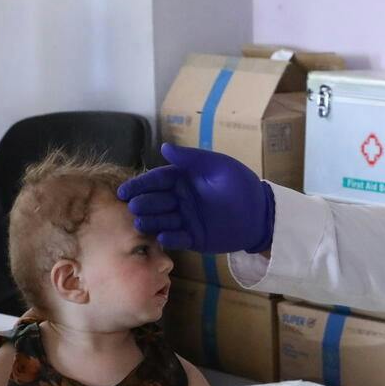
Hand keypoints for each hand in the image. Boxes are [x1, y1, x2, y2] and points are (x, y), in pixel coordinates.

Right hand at [117, 143, 274, 252]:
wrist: (261, 213)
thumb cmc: (240, 184)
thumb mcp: (218, 166)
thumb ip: (192, 158)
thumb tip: (164, 147)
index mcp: (183, 179)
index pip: (157, 180)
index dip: (140, 185)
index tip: (124, 191)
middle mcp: (180, 199)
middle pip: (156, 201)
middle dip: (143, 204)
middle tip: (133, 207)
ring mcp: (185, 220)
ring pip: (162, 220)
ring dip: (151, 222)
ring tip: (140, 223)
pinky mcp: (194, 238)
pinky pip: (178, 238)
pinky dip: (170, 238)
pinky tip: (162, 236)